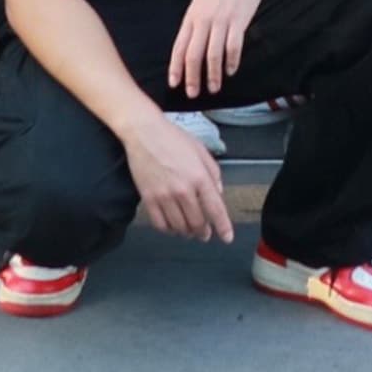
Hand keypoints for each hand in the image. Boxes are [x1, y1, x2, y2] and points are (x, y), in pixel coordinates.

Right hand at [119, 112, 233, 242]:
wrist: (144, 133)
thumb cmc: (173, 138)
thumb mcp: (201, 151)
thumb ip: (213, 173)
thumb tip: (218, 193)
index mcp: (200, 177)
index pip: (216, 210)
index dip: (223, 227)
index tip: (227, 238)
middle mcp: (183, 190)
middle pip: (197, 223)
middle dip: (203, 232)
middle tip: (205, 234)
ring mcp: (164, 196)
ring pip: (179, 227)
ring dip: (186, 233)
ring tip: (189, 232)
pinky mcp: (148, 199)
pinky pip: (160, 224)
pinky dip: (168, 230)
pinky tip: (172, 227)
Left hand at [169, 0, 265, 100]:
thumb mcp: (201, 1)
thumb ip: (196, 22)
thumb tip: (190, 45)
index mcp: (191, 16)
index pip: (179, 47)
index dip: (175, 67)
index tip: (174, 83)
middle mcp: (203, 20)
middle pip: (193, 54)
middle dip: (192, 77)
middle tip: (192, 93)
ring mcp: (221, 20)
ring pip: (213, 54)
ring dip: (212, 74)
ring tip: (213, 88)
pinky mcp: (238, 19)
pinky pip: (233, 46)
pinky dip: (231, 61)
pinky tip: (230, 70)